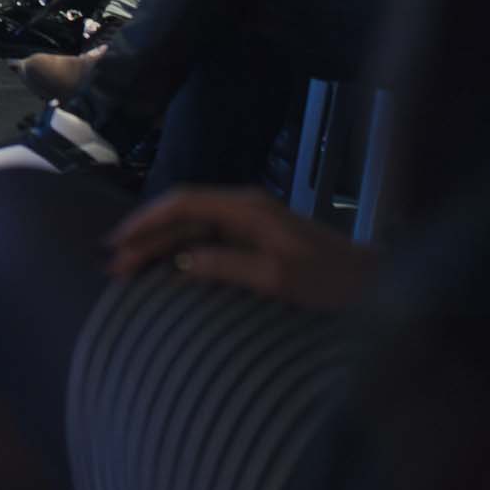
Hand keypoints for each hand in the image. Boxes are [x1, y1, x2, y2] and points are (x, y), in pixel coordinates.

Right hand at [106, 186, 377, 310]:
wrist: (377, 286)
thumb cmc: (332, 282)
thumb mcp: (279, 277)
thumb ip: (226, 265)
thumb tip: (180, 261)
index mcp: (247, 207)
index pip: (183, 203)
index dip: (145, 220)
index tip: (117, 243)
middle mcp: (244, 209)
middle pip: (181, 216)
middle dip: (145, 237)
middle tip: (112, 266)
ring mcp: (250, 225)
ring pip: (191, 230)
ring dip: (159, 247)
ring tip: (127, 270)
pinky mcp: (256, 243)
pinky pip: (207, 243)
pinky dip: (180, 255)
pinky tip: (164, 271)